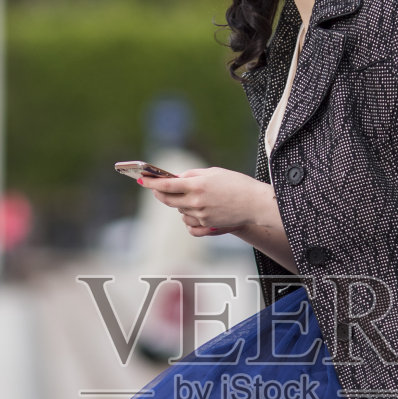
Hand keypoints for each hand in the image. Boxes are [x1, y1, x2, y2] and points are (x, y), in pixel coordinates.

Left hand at [138, 168, 267, 237]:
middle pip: (168, 200)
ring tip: (191, 197)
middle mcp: (196, 202)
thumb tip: (177, 178)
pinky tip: (194, 212)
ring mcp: (201, 216)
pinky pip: (189, 222)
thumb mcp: (214, 173)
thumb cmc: (236, 184)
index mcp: (197, 185)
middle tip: (156, 188)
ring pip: (179, 211)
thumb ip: (193, 175)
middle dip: (160, 193)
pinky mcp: (207, 226)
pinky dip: (188, 217)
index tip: (141, 180)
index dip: (152, 182)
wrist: (255, 204)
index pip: (167, 185)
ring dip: (179, 203)